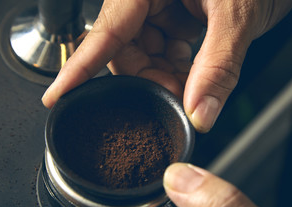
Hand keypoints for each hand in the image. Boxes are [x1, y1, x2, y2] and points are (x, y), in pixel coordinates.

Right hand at [41, 0, 291, 132]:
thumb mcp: (236, 16)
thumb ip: (217, 66)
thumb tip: (200, 111)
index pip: (104, 33)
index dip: (78, 70)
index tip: (55, 96)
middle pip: (126, 52)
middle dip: (149, 80)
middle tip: (175, 99)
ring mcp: (158, 7)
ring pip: (145, 56)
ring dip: (167, 77)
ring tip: (192, 83)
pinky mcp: (172, 16)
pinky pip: (164, 51)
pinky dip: (178, 69)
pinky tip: (194, 70)